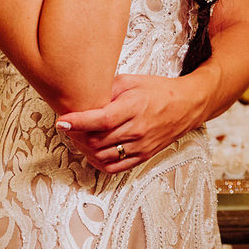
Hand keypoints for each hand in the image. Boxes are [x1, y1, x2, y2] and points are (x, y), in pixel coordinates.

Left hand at [54, 73, 203, 173]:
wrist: (186, 105)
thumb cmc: (159, 91)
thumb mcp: (133, 80)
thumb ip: (108, 88)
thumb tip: (83, 97)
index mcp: (135, 107)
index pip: (100, 120)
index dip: (77, 122)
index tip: (62, 121)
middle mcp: (137, 129)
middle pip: (98, 140)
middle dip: (77, 135)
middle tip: (68, 127)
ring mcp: (140, 145)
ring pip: (102, 156)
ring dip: (85, 149)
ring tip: (79, 137)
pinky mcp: (143, 156)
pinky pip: (114, 167)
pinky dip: (98, 162)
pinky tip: (92, 151)